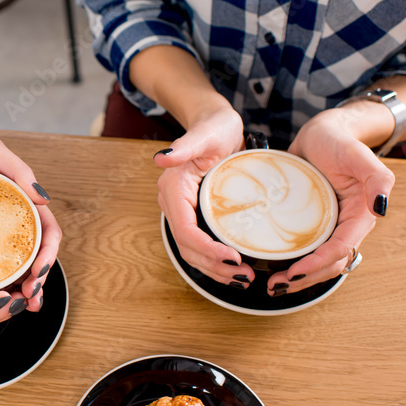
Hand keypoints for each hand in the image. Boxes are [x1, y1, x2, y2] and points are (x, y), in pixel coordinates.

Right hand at [154, 105, 250, 286]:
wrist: (216, 126)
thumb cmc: (214, 127)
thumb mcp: (205, 134)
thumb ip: (185, 146)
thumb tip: (161, 158)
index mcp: (172, 188)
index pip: (184, 229)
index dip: (206, 248)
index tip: (233, 257)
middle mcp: (173, 203)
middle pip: (187, 246)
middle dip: (213, 266)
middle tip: (243, 276)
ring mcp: (182, 211)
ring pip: (191, 251)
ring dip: (214, 269)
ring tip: (241, 278)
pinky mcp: (194, 215)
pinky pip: (199, 244)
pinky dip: (214, 260)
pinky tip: (233, 268)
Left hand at [268, 108, 393, 294]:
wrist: (322, 131)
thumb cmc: (340, 140)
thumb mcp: (357, 154)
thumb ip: (377, 178)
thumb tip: (381, 207)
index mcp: (360, 216)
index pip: (340, 248)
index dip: (318, 264)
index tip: (294, 272)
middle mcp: (344, 225)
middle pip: (329, 263)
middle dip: (306, 279)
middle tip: (277, 286)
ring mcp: (326, 226)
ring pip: (317, 262)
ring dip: (298, 277)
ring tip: (273, 285)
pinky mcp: (309, 223)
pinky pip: (303, 249)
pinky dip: (290, 261)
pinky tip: (270, 266)